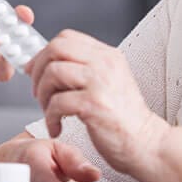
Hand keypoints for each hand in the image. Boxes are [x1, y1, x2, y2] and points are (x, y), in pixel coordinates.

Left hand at [27, 30, 165, 174]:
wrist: (147, 144)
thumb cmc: (124, 120)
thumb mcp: (109, 82)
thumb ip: (85, 70)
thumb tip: (48, 65)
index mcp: (108, 55)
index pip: (66, 38)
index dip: (43, 53)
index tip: (34, 70)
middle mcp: (105, 63)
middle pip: (56, 49)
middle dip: (38, 70)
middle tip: (37, 91)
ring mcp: (100, 82)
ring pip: (53, 73)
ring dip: (42, 95)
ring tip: (49, 112)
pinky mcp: (94, 105)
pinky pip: (57, 102)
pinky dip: (50, 117)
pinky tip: (56, 127)